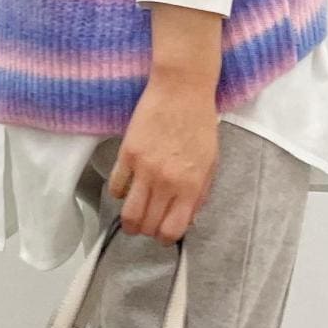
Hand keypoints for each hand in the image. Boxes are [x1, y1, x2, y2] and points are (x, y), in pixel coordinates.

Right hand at [108, 73, 219, 243]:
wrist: (182, 89)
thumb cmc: (200, 124)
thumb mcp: (211, 162)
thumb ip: (200, 193)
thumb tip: (188, 218)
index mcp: (190, 186)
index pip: (172, 230)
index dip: (166, 238)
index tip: (164, 234)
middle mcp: (166, 182)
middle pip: (148, 225)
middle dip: (147, 230)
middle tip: (148, 223)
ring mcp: (144, 169)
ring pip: (128, 213)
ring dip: (130, 221)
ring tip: (132, 217)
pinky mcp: (126, 154)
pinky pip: (116, 187)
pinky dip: (119, 194)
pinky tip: (126, 189)